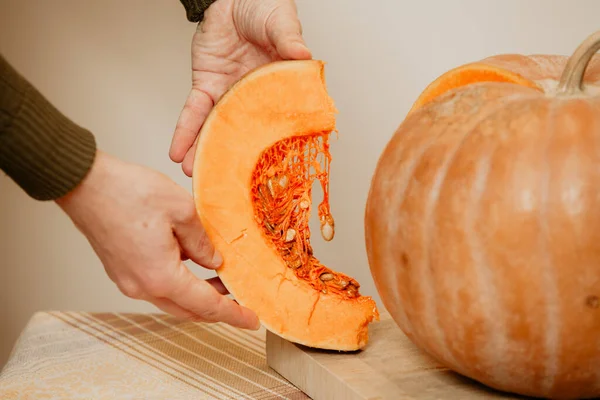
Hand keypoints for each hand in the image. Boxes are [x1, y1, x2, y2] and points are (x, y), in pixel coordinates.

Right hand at [55, 150, 259, 329]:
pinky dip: (180, 286)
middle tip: (242, 305)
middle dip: (218, 309)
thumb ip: (202, 242)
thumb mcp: (182, 210)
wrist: (85, 184)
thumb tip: (214, 262)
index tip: (252, 321)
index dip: (233, 314)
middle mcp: (142, 287)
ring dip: (198, 296)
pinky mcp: (122, 272)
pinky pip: (158, 287)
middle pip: (189, 310)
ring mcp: (128, 281)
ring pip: (173, 300)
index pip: (206, 305)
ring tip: (223, 282)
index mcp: (161, 276)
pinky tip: (194, 268)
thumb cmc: (129, 192)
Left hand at [169, 0, 310, 175]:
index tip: (275, 177)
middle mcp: (254, 99)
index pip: (281, 124)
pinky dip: (185, 132)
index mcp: (280, 89)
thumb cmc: (264, 8)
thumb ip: (290, 39)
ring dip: (207, 155)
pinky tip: (178, 153)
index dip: (277, 150)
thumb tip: (303, 55)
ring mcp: (229, 96)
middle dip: (238, 162)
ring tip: (200, 180)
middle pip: (246, 136)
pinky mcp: (206, 87)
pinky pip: (194, 113)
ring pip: (218, 131)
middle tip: (232, 189)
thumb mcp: (281, 22)